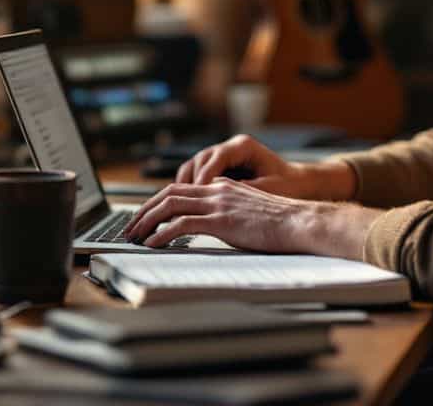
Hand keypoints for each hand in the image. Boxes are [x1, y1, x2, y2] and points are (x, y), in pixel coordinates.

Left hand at [121, 178, 382, 257]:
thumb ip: (230, 214)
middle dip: (144, 210)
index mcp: (223, 187)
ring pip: (170, 206)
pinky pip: (182, 225)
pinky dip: (162, 234)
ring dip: (147, 221)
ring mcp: (218, 204)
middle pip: (168, 193)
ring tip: (134, 236)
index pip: (181, 189)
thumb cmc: (283, 223)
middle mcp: (217, 191)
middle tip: (130, 227)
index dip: (158, 201)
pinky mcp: (221, 221)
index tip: (145, 216)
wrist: (302, 221)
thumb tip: (216, 227)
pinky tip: (153, 244)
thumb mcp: (250, 213)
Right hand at [177, 134, 356, 200]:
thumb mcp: (269, 189)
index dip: (203, 178)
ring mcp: (223, 157)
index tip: (196, 196)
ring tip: (176, 206)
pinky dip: (188, 190)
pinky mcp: (220, 169)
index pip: (214, 159)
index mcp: (242, 146)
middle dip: (187, 183)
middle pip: (197, 161)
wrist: (301, 183)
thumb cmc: (289, 185)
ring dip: (183, 187)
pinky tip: (184, 207)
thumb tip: (219, 199)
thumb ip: (243, 191)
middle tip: (177, 204)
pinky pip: (197, 176)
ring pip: (193, 167)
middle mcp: (229, 147)